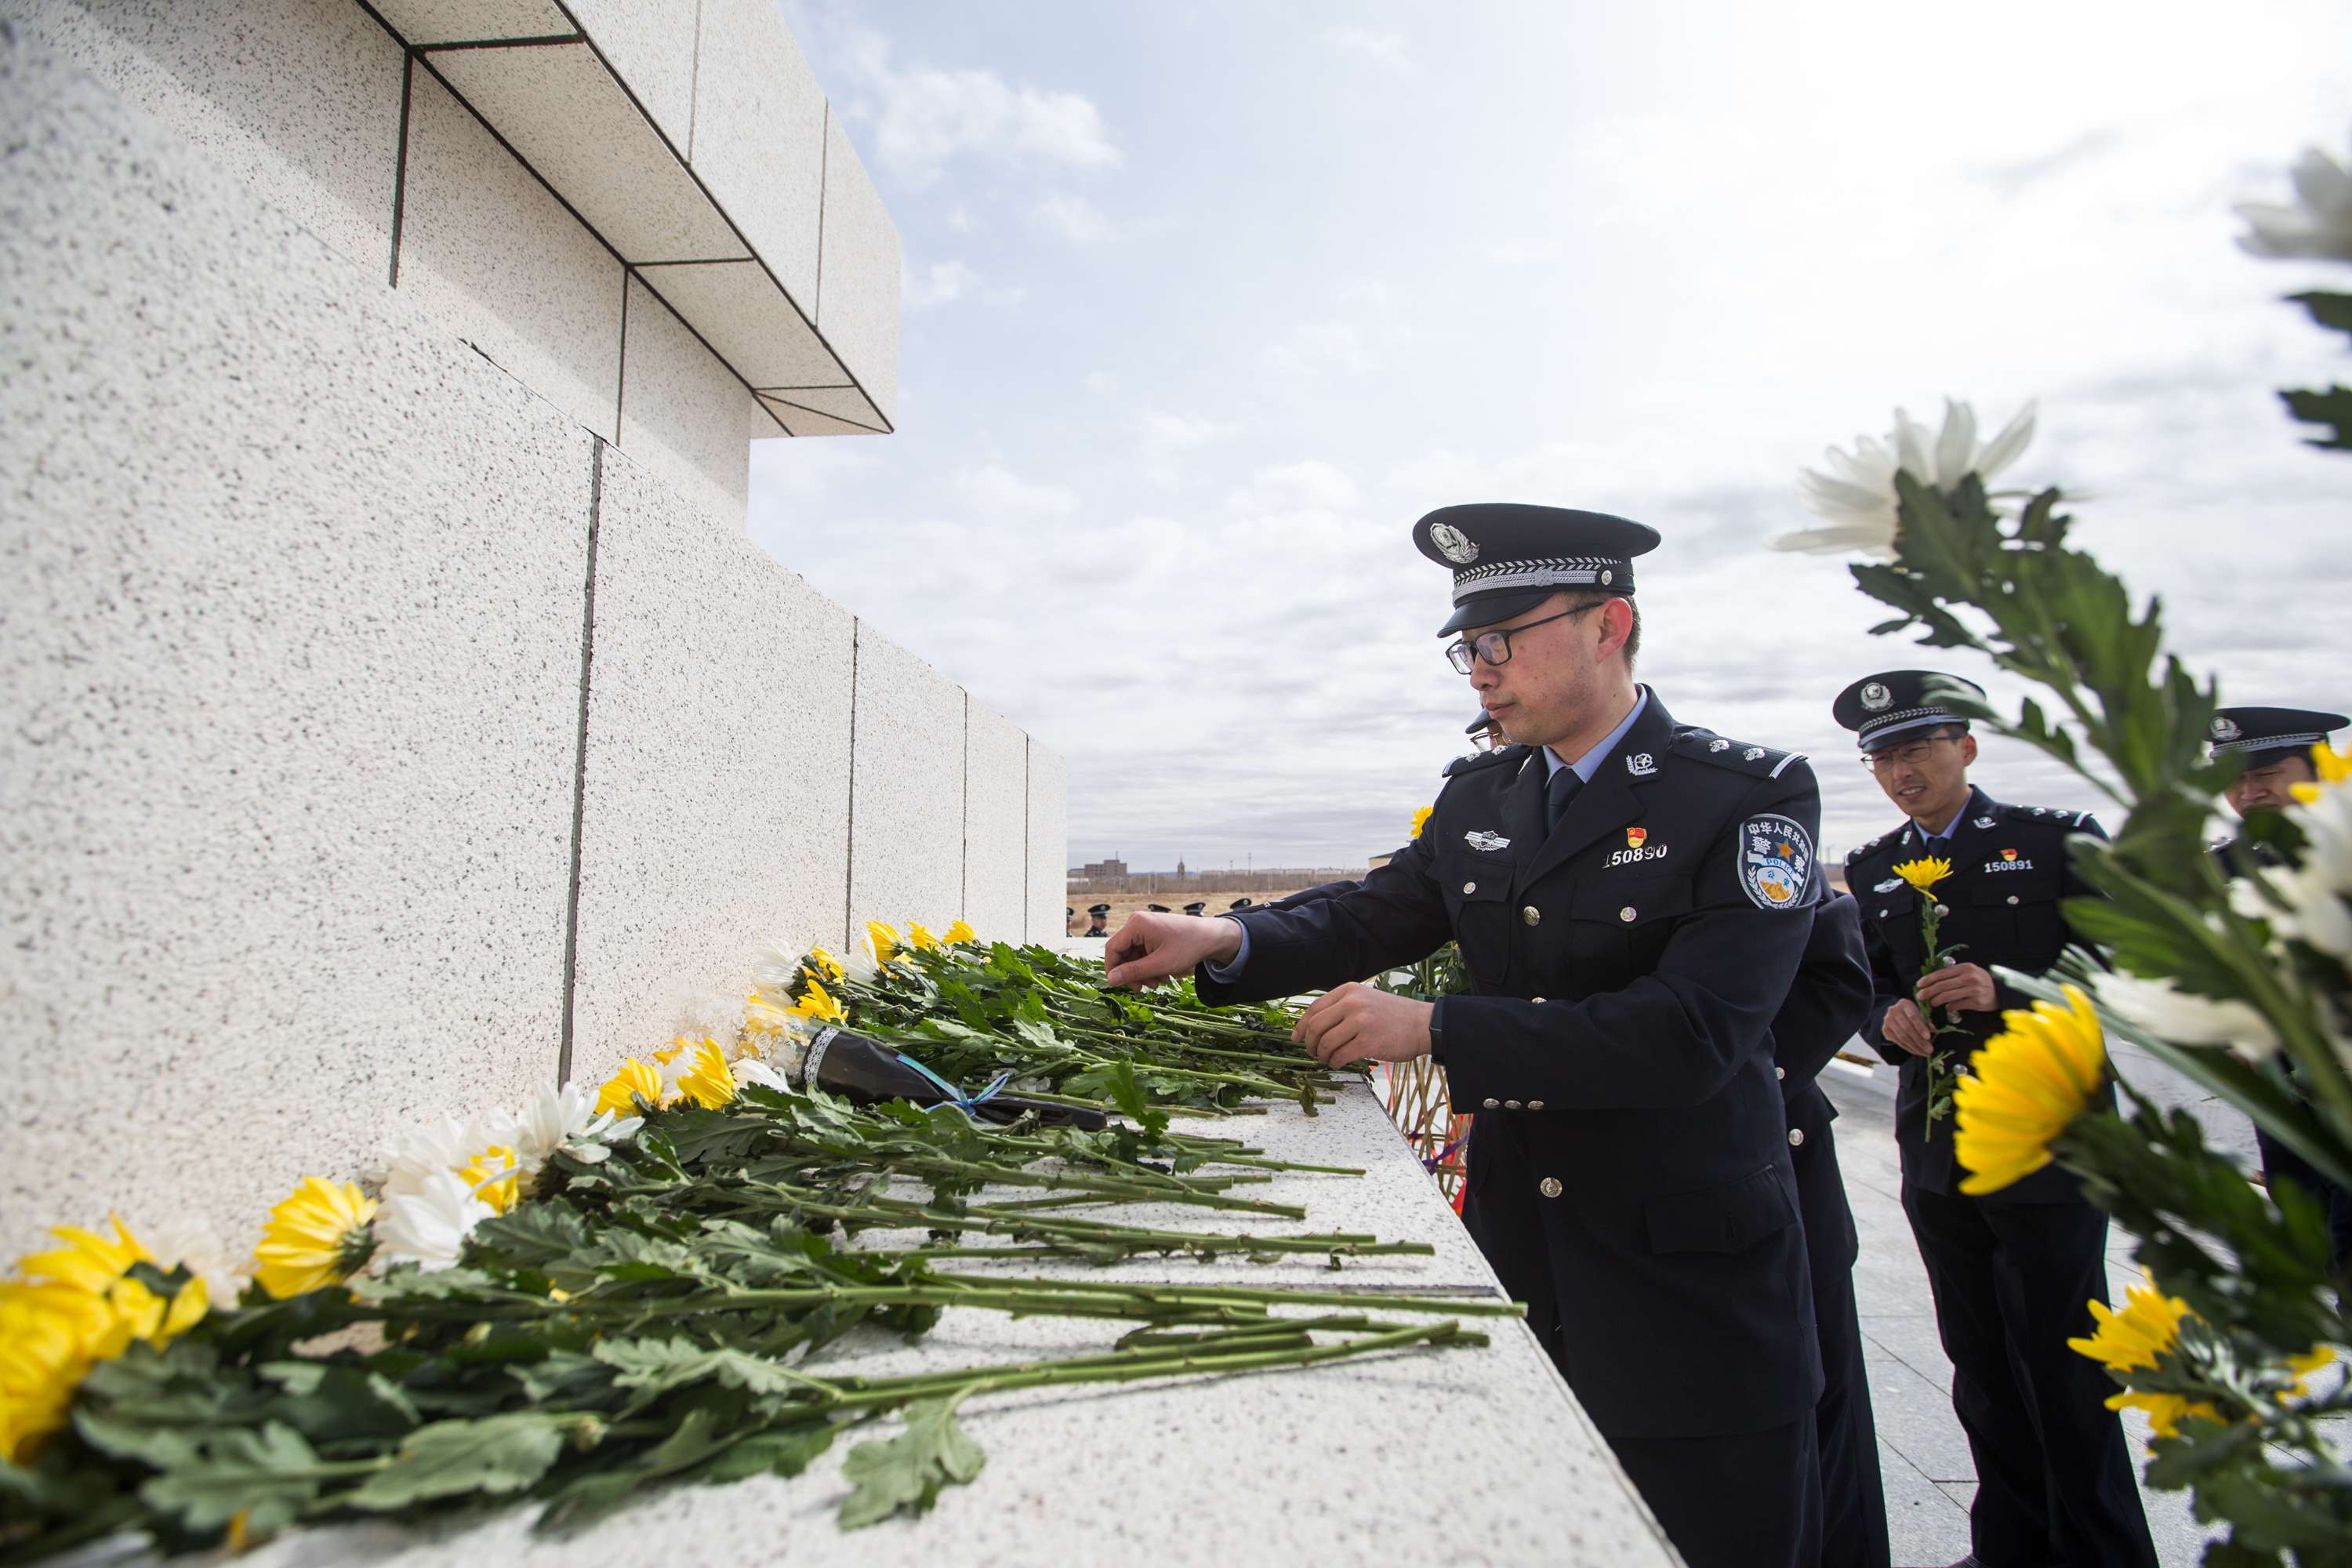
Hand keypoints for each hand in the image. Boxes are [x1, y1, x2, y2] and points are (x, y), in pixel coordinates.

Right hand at [1103, 913, 1241, 988]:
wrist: (1212, 937)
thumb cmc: (1188, 947)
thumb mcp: (1159, 964)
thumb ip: (1133, 972)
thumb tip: (1110, 980)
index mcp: (1136, 924)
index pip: (1113, 949)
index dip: (1113, 969)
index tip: (1119, 986)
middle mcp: (1138, 922)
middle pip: (1123, 953)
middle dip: (1134, 973)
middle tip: (1146, 987)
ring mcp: (1145, 927)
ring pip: (1134, 955)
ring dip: (1144, 972)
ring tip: (1160, 982)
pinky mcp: (1152, 933)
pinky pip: (1143, 952)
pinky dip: (1150, 965)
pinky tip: (1163, 974)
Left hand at [1294, 982, 1434, 1069]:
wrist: (1422, 1024)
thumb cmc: (1394, 1015)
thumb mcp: (1366, 999)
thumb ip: (1342, 1007)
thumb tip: (1312, 1026)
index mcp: (1349, 990)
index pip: (1314, 1008)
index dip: (1301, 1026)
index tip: (1296, 1037)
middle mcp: (1352, 1003)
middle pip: (1316, 1026)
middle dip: (1309, 1043)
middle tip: (1312, 1052)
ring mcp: (1360, 1022)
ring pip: (1326, 1043)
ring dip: (1322, 1055)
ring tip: (1328, 1059)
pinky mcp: (1368, 1042)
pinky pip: (1340, 1056)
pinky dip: (1335, 1062)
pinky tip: (1339, 1063)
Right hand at [1881, 999, 1934, 1056]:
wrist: (1895, 1014)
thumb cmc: (1912, 1013)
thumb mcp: (1920, 1013)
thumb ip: (1926, 1021)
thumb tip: (1933, 1029)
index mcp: (1904, 1004)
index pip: (1913, 1017)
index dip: (1921, 1028)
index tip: (1929, 1037)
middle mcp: (1893, 1011)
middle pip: (1907, 1029)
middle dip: (1920, 1041)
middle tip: (1930, 1050)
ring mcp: (1888, 1021)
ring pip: (1903, 1037)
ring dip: (1915, 1047)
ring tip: (1925, 1053)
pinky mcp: (1885, 1030)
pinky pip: (1898, 1042)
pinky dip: (1909, 1048)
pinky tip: (1917, 1051)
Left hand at [1916, 962, 1997, 1014]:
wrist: (2000, 991)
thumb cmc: (1980, 981)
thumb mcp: (1968, 972)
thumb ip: (1953, 974)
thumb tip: (1932, 979)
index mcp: (1965, 968)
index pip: (1942, 973)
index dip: (1928, 979)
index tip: (1919, 984)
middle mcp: (1969, 977)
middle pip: (1942, 985)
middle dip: (1928, 991)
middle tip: (1920, 996)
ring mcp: (1973, 990)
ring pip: (1948, 996)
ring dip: (1936, 1001)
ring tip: (1931, 1003)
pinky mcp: (1976, 1001)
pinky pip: (1957, 1005)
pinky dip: (1949, 1007)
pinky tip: (1947, 1008)